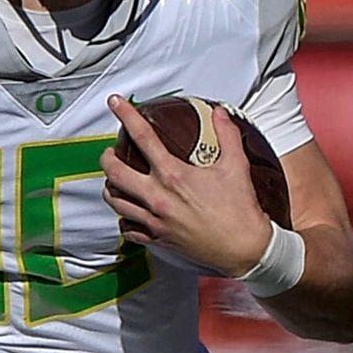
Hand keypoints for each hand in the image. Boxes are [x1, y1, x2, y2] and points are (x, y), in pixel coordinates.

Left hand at [98, 94, 271, 276]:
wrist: (245, 249)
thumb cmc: (240, 210)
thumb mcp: (236, 166)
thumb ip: (227, 135)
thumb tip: (220, 113)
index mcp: (173, 176)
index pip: (142, 137)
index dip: (125, 116)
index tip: (115, 103)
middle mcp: (158, 198)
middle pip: (115, 173)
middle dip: (107, 158)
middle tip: (111, 151)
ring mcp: (155, 221)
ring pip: (116, 202)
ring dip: (111, 187)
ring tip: (115, 180)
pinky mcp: (158, 239)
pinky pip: (128, 229)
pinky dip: (124, 218)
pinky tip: (129, 212)